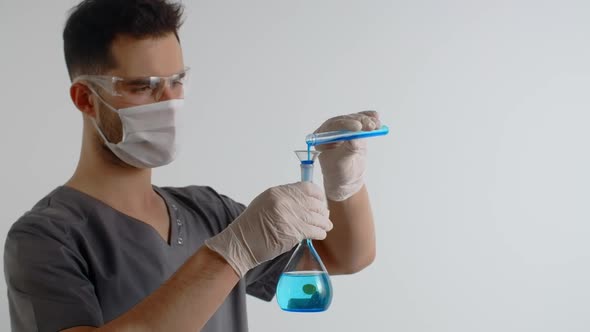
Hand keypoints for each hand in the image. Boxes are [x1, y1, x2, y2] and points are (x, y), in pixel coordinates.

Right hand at [205, 182, 332, 277]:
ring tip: (325, 226)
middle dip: (322, 211)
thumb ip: (284, 199)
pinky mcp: (293, 232)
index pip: (307, 188)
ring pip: (317, 217)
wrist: (240, 243)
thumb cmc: (251, 226)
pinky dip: (320, 233)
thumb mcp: (265, 203)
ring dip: (324, 223)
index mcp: (278, 192)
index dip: (318, 195)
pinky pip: (314, 230)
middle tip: (324, 217)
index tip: (320, 202)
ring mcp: (289, 216)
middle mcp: (284, 201)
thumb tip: (305, 200)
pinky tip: (320, 234)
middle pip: (314, 203)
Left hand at [314, 110, 380, 200]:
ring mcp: (344, 129)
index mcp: (321, 137)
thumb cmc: (338, 172)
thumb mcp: (341, 163)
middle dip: (359, 121)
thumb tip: (355, 138)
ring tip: (377, 125)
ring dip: (367, 120)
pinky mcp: (355, 131)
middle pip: (345, 120)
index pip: (332, 126)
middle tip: (371, 125)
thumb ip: (348, 150)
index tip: (358, 127)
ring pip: (355, 120)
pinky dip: (369, 119)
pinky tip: (376, 116)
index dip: (345, 124)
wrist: (347, 178)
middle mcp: (332, 131)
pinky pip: (362, 122)